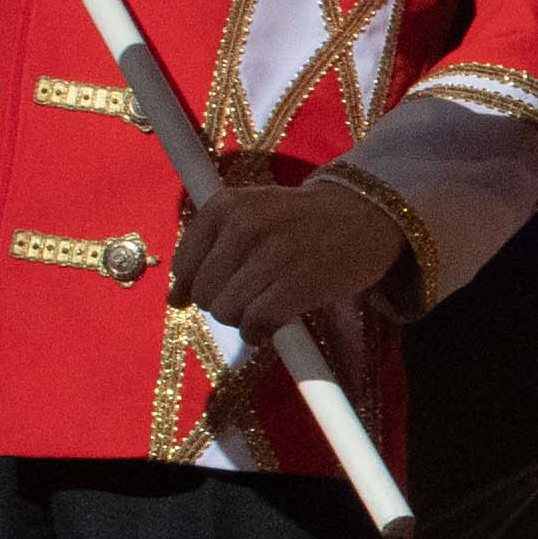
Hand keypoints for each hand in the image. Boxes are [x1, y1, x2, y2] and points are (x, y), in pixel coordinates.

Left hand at [171, 170, 404, 337]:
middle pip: (204, 292)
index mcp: (224, 205)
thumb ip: (208, 250)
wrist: (363, 212)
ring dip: (242, 319)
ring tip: (266, 304)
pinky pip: (257, 323)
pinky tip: (272, 323)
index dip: (194, 285)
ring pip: (227, 311)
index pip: (183, 264)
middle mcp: (244, 226)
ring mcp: (273, 254)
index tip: (218, 287)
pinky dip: (259, 333)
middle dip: (222, 302)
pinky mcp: (299, 282)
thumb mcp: (248, 213)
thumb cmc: (299, 219)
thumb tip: (174, 301)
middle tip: (251, 294)